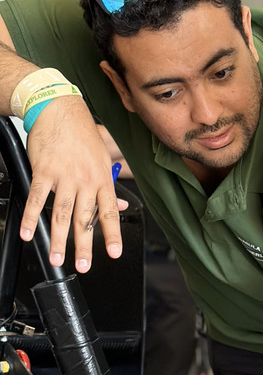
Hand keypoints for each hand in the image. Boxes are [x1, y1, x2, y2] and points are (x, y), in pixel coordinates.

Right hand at [21, 95, 124, 271]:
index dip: (112, 234)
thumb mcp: (102, 159)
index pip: (109, 212)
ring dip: (57, 239)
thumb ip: (109, 186)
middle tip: (82, 266)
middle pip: (84, 219)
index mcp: (102, 179)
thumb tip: (122, 206)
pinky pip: (37, 198)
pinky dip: (30, 216)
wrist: (58, 109)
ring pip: (61, 214)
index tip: (114, 253)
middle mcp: (84, 180)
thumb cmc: (81, 135)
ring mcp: (63, 176)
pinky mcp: (43, 171)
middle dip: (84, 246)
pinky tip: (27, 231)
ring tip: (56, 257)